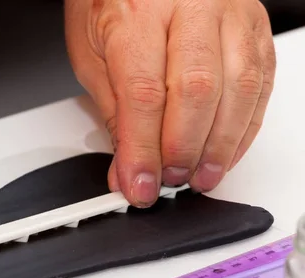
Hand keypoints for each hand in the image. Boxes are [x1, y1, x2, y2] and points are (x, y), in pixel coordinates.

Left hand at [65, 0, 275, 206]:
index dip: (143, 150)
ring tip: (199, 177)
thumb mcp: (93, 54)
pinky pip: (261, 82)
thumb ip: (115, 114)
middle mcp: (191, 6)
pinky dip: (244, 126)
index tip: (139, 184)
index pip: (144, 93)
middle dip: (182, 150)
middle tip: (169, 180)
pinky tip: (224, 151)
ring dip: (219, 146)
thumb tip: (129, 168)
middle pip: (197, 91)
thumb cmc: (110, 0)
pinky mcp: (254, 25)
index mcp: (138, 12)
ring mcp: (231, 12)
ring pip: (238, 89)